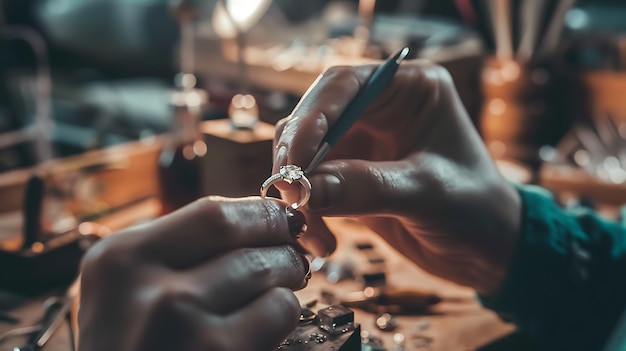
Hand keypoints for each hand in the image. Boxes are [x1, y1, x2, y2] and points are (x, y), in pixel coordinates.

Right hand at [78, 197, 308, 350]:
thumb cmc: (130, 348)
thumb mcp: (124, 292)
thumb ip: (173, 250)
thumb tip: (253, 218)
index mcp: (119, 259)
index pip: (214, 213)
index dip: (260, 214)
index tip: (279, 220)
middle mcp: (148, 289)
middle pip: (248, 240)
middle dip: (282, 244)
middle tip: (290, 256)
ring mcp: (183, 326)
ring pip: (270, 274)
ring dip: (287, 280)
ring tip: (277, 290)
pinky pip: (278, 313)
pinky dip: (281, 314)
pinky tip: (263, 326)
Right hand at [273, 61, 521, 294]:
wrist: (489, 252)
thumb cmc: (476, 210)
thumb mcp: (428, 193)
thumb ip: (369, 186)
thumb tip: (305, 189)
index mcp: (409, 89)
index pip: (344, 85)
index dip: (312, 118)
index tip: (295, 161)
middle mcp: (380, 109)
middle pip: (314, 118)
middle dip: (297, 158)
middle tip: (290, 196)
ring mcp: (362, 143)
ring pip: (304, 154)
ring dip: (298, 192)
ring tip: (309, 230)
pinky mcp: (350, 176)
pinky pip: (311, 186)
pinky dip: (307, 212)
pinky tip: (322, 241)